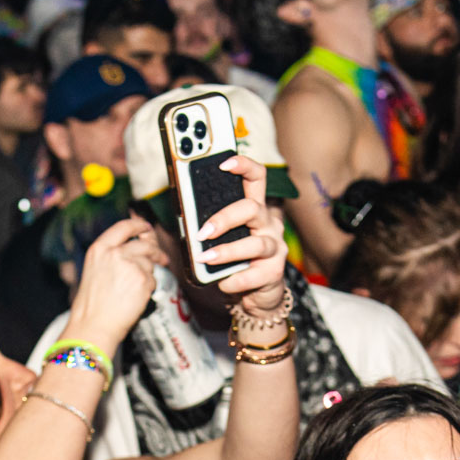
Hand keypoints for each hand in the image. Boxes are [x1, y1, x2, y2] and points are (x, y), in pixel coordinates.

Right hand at [63, 215, 166, 354]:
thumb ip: (113, 255)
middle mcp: (115, 253)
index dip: (139, 225)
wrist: (94, 325)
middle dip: (156, 250)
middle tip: (161, 257)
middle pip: (144, 243)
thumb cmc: (93, 304)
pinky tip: (138, 297)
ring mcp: (130, 265)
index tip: (147, 228)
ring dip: (150, 273)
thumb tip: (137, 246)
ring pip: (150, 263)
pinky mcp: (143, 279)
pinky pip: (153, 280)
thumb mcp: (95, 269)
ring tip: (140, 286)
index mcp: (100, 248)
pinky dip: (150, 288)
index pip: (124, 226)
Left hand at [203, 154, 288, 314]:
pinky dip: (235, 280)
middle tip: (203, 232)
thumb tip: (184, 222)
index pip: (256, 178)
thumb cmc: (234, 263)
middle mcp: (268, 224)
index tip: (223, 163)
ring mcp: (274, 247)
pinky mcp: (274, 271)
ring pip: (254, 243)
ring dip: (227, 251)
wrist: (255, 296)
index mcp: (253, 209)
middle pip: (252, 208)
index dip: (243, 166)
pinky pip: (254, 274)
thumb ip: (209, 228)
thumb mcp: (222, 240)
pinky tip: (223, 283)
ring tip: (206, 258)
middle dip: (225, 218)